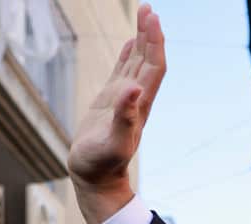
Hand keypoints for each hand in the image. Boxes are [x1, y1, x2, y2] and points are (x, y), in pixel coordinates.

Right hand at [68, 3, 165, 223]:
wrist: (96, 179)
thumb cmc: (103, 165)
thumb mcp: (115, 144)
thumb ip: (125, 118)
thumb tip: (134, 89)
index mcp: (139, 105)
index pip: (152, 67)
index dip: (154, 43)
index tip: (152, 18)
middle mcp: (135, 99)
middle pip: (148, 59)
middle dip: (149, 33)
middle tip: (147, 8)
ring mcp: (123, 99)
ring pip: (136, 62)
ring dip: (141, 39)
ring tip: (144, 15)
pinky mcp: (109, 102)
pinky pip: (122, 71)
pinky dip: (128, 54)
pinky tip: (130, 42)